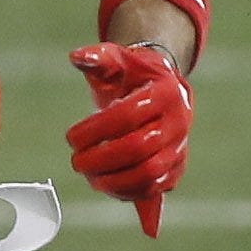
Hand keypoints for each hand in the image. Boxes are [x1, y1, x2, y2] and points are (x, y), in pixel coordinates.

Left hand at [67, 41, 191, 235]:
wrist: (161, 88)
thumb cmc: (133, 74)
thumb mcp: (117, 59)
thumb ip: (97, 57)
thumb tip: (75, 57)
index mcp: (166, 92)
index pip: (128, 115)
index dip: (95, 130)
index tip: (71, 137)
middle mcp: (179, 121)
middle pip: (139, 148)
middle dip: (101, 158)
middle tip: (76, 161)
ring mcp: (180, 147)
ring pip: (149, 174)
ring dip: (113, 181)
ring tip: (89, 176)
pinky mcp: (175, 169)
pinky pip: (154, 189)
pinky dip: (127, 193)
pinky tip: (105, 185)